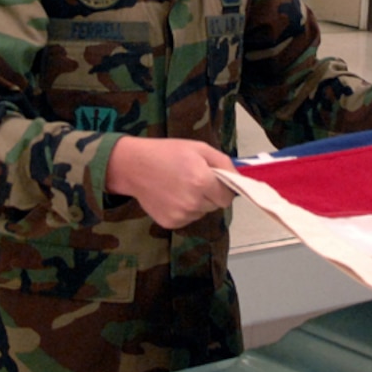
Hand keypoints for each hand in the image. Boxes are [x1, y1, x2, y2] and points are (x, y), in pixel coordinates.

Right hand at [105, 136, 233, 228]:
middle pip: (215, 206)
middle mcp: (193, 202)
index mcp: (202, 182)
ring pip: (201, 212)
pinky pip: (188, 218)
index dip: (223, 188)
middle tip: (194, 179)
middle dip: (210, 194)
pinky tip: (171, 195)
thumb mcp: (199, 148)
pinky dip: (184, 209)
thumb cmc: (166, 153)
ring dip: (197, 202)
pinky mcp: (170, 223)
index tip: (214, 180)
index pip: (228, 197)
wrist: (133, 166)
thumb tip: (238, 178)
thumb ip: (223, 163)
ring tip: (180, 186)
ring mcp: (181, 215)